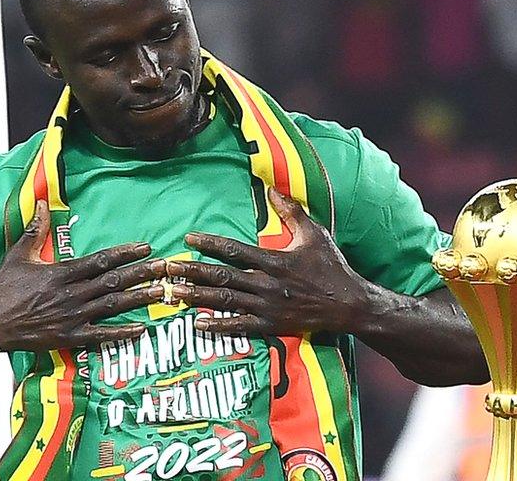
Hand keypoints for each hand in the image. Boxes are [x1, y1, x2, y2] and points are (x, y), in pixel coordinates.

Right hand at [0, 200, 166, 351]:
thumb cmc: (4, 288)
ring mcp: (73, 316)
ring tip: (162, 292)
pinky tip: (142, 328)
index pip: (101, 260)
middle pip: (114, 281)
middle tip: (166, 268)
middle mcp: (72, 293)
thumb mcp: (17, 255)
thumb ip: (34, 230)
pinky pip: (101, 335)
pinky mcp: (70, 336)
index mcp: (62, 272)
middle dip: (143, 273)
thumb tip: (39, 203)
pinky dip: (122, 332)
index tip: (146, 247)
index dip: (126, 253)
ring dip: (140, 299)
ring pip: (114, 305)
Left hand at [166, 188, 369, 335]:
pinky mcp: (272, 326)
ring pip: (226, 301)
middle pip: (222, 276)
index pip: (235, 250)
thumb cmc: (332, 267)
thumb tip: (271, 190)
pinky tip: (198, 323)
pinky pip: (240, 327)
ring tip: (173, 293)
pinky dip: (219, 326)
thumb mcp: (314, 234)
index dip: (209, 244)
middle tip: (167, 269)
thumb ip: (291, 212)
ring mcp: (268, 307)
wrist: (349, 304)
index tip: (188, 239)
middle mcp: (267, 283)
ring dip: (197, 297)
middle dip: (192, 271)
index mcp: (275, 260)